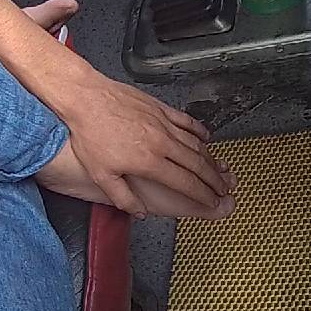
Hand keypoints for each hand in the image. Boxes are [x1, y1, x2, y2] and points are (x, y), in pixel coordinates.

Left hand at [21, 0, 226, 217]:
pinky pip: (186, 121)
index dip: (203, 195)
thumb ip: (123, 197)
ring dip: (210, 159)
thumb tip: (140, 211)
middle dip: (214, 179)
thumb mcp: (101, 175)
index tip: (213, 201)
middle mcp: (162, 142)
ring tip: (220, 169)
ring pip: (195, 144)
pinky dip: (199, 131)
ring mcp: (163, 123)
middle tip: (224, 188)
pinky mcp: (160, 108)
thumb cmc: (90, 135)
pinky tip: (207, 137)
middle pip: (197, 164)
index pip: (185, 183)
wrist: (86, 98)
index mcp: (149, 161)